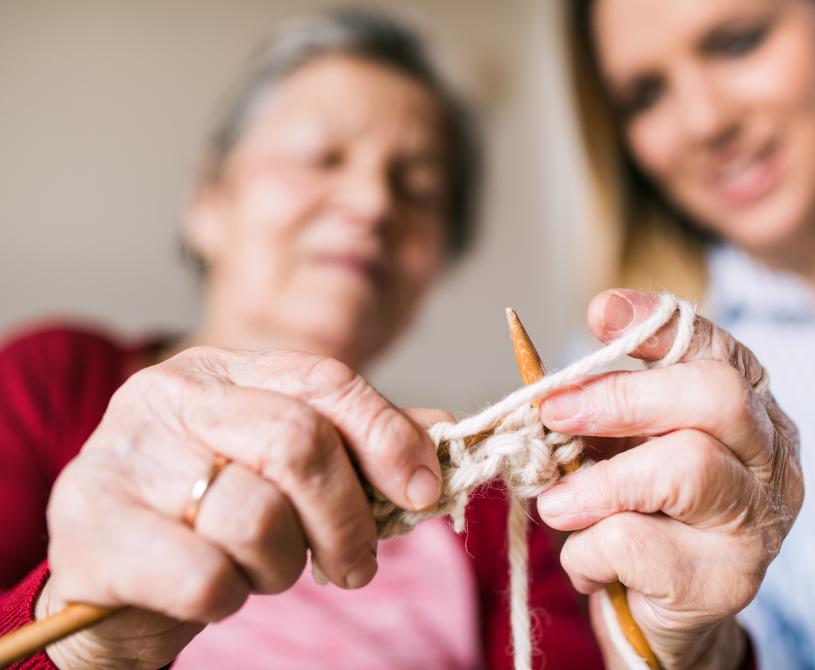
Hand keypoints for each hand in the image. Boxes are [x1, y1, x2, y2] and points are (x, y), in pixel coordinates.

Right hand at [37, 347, 442, 669]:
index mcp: (222, 371)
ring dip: (282, 564)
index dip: (388, 436)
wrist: (116, 579)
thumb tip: (444, 430)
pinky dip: (229, 598)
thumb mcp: (286, 471)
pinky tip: (215, 592)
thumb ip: (360, 446)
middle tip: (355, 565)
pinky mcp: (91, 527)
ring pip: (257, 514)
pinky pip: (204, 575)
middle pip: (299, 442)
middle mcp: (168, 396)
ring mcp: (123, 455)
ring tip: (264, 569)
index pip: (326, 382)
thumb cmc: (212, 518)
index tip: (424, 490)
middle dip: (347, 518)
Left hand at [536, 290, 802, 669]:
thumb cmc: (639, 512)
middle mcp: (767, 456)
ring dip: (599, 484)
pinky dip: (589, 550)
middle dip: (622, 396)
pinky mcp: (726, 580)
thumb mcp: (618, 449)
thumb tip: (547, 390)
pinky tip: (586, 562)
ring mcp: (756, 520)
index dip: (656, 324)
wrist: (658, 613)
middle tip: (554, 412)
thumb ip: (597, 414)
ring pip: (686, 468)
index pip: (713, 347)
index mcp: (745, 407)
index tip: (600, 313)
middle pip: (715, 396)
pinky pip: (642, 544)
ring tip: (554, 505)